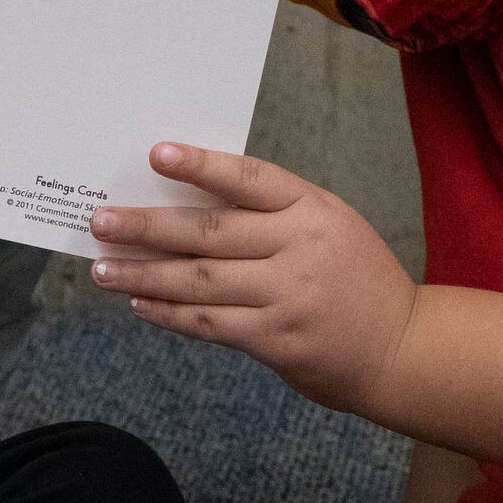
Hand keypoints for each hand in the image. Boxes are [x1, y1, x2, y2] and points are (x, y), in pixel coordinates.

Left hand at [88, 145, 418, 411]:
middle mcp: (300, 247)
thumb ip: (272, 217)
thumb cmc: (356, 280)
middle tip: (101, 221)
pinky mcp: (276, 340)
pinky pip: (211, 323)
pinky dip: (171, 313)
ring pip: (201, 281)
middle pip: (210, 232)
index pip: (250, 179)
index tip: (157, 155)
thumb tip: (188, 208)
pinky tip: (140, 302)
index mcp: (313, 208)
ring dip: (145, 274)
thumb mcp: (330, 227)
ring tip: (103, 268)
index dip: (202, 166)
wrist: (402, 348)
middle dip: (147, 227)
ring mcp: (288, 296)